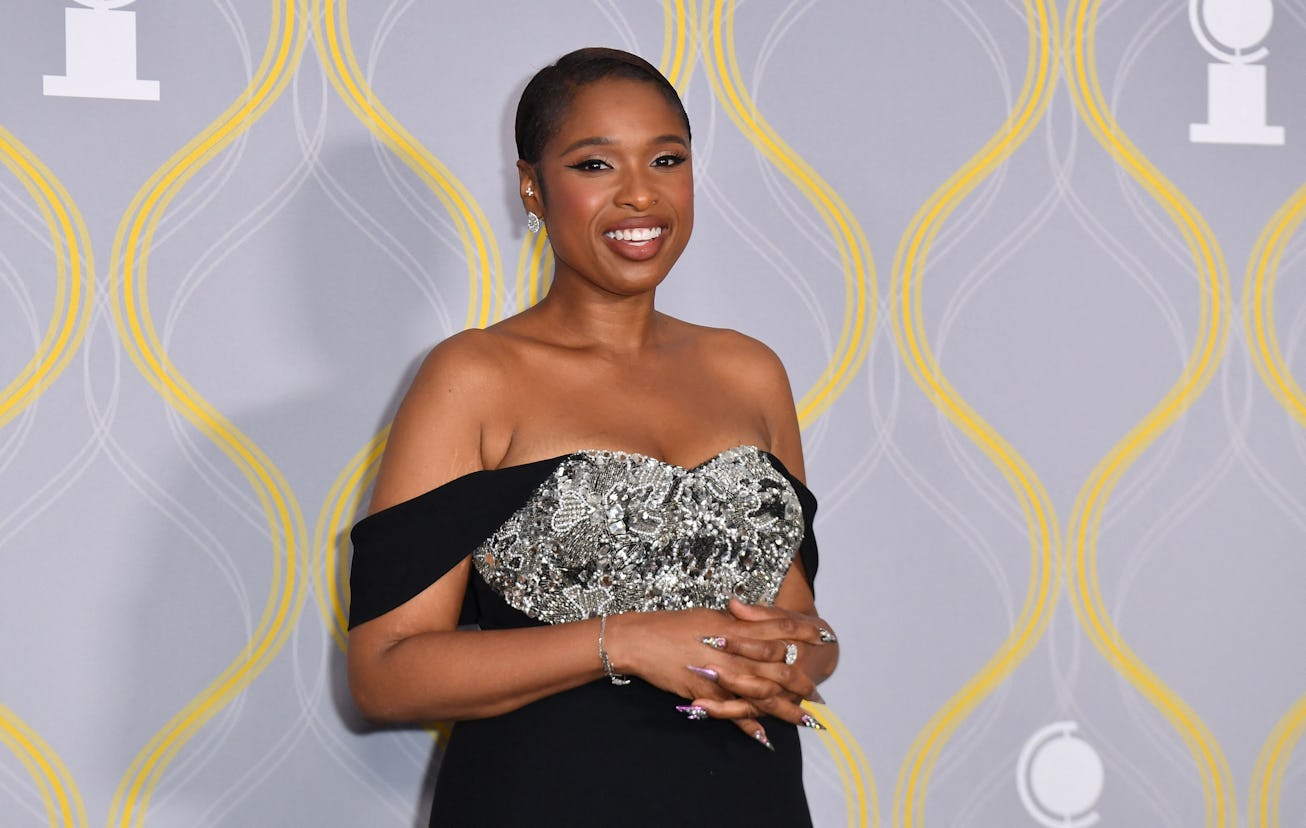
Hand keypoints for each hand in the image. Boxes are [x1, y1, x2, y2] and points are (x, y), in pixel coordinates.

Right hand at [603, 605, 831, 747]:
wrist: (641, 640)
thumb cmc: (674, 624)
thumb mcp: (710, 615)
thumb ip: (737, 620)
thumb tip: (756, 619)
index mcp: (737, 627)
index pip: (781, 627)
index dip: (804, 632)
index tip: (823, 636)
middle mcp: (735, 651)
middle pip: (780, 667)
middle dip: (802, 680)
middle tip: (816, 693)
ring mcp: (722, 675)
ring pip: (763, 695)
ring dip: (786, 709)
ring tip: (804, 719)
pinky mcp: (708, 694)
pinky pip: (734, 713)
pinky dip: (750, 726)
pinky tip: (765, 736)